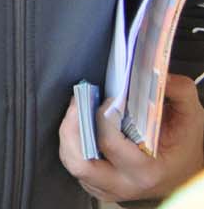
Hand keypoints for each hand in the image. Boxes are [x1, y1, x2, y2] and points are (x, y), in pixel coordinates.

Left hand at [58, 74, 203, 200]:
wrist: (189, 168)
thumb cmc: (187, 143)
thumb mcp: (191, 116)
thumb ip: (179, 92)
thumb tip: (157, 72)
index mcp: (147, 172)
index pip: (110, 144)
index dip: (103, 117)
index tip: (108, 98)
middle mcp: (125, 185)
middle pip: (80, 162)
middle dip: (72, 127)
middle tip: (78, 101)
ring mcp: (110, 188)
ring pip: (72, 163)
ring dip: (69, 133)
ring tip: (77, 107)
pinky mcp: (100, 186)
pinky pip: (75, 165)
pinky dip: (72, 143)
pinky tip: (80, 123)